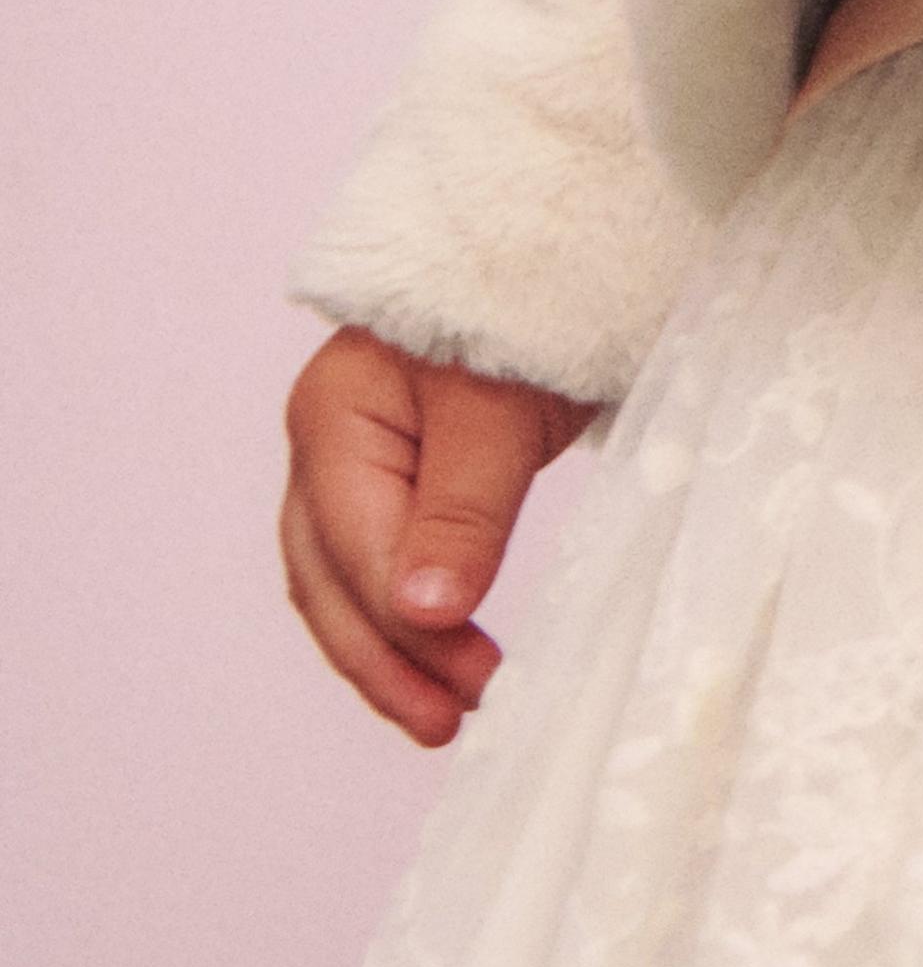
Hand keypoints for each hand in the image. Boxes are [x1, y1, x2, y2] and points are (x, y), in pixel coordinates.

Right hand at [281, 327, 602, 746]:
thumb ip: (462, 510)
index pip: (355, 549)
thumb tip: (426, 614)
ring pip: (344, 581)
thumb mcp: (500, 409)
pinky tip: (440, 662)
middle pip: (329, 579)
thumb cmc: (525, 308)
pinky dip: (404, 617)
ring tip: (448, 719)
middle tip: (452, 725)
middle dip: (386, 661)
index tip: (471, 679)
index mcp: (333, 421)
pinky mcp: (397, 472)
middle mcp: (325, 445)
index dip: (405, 622)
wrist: (553, 241)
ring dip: (390, 654)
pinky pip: (379, 561)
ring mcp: (352, 460)